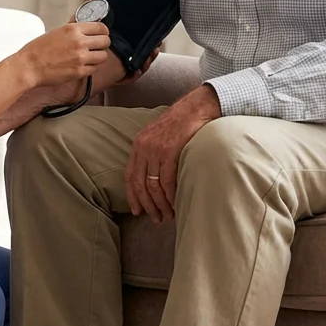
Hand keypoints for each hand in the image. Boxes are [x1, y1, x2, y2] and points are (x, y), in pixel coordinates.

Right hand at [16, 21, 110, 87]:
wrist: (28, 66)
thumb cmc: (40, 48)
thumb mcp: (59, 30)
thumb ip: (78, 19)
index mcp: (73, 29)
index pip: (102, 27)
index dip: (102, 32)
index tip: (99, 34)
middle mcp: (79, 42)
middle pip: (106, 41)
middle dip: (102, 44)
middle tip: (94, 46)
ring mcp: (80, 58)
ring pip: (103, 56)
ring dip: (98, 56)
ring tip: (89, 56)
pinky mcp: (79, 71)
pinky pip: (95, 68)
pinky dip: (91, 67)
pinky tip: (81, 65)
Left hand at [124, 84, 221, 223]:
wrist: (196, 107)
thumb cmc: (181, 123)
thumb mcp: (158, 136)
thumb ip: (151, 154)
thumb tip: (152, 179)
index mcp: (138, 144)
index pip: (129, 176)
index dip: (132, 196)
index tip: (136, 211)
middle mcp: (143, 147)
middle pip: (140, 184)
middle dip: (148, 205)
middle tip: (156, 218)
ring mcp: (156, 149)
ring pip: (153, 185)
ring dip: (160, 204)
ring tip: (168, 215)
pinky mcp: (170, 151)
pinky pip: (168, 180)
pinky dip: (171, 195)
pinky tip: (175, 203)